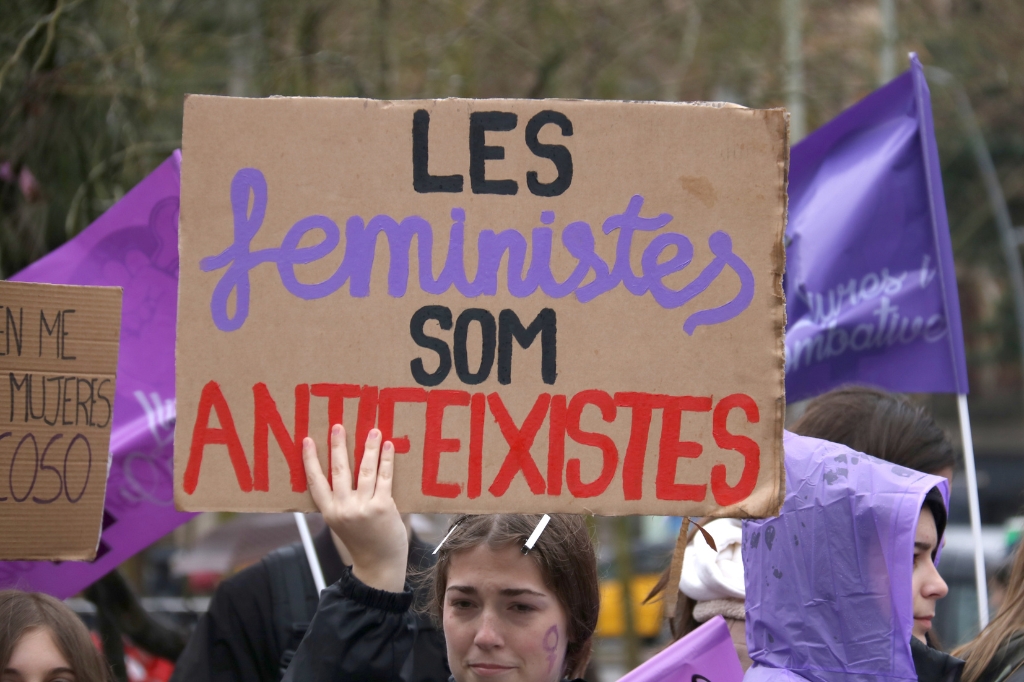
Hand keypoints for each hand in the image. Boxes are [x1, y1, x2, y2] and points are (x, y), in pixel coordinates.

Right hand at [303, 425, 407, 592]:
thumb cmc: (362, 541)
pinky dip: (386, 460)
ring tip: (373, 431)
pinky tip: (388, 447)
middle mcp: (343, 508)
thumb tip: (342, 473)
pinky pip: (384, 478)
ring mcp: (363, 507)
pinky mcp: (383, 507)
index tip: (308, 440)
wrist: (379, 565)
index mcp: (329, 512)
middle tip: (338, 426)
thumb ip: (338, 502)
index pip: (315, 481)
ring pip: (364, 470)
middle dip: (339, 446)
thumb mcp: (341, 523)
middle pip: (339, 470)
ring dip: (369, 448)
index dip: (311, 460)